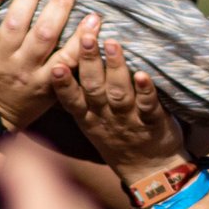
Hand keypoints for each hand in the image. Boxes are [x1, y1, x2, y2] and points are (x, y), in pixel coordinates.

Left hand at [0, 0, 91, 128]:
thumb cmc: (23, 104)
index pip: (69, 57)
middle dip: (58, 7)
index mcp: (45, 82)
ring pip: (15, 24)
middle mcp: (23, 69)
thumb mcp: (51, 96)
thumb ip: (66, 71)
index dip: (84, 36)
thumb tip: (87, 42)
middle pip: (43, 34)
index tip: (95, 17)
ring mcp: (0, 59)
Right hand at [52, 35, 185, 179]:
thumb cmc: (118, 140)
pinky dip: (146, 90)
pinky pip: (149, 106)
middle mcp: (106, 117)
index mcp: (88, 117)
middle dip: (89, 62)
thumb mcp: (92, 124)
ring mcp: (130, 120)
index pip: (71, 99)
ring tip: (112, 45)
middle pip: (94, 89)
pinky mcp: (153, 123)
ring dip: (116, 68)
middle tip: (86, 37)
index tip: (55, 65)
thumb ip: (81, 98)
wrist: (149, 170)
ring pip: (119, 93)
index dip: (63, 84)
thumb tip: (68, 60)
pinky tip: (143, 75)